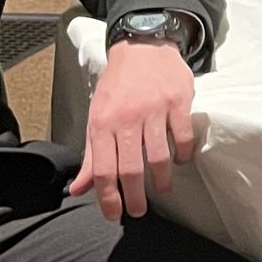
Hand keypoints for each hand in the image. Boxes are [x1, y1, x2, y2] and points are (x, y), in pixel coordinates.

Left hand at [70, 38, 197, 219]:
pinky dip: (183, 154)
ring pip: (159, 156)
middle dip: (135, 197)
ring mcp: (154, 109)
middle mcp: (127, 118)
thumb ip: (91, 157)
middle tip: (139, 211)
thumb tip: (79, 189)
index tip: (114, 214)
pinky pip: (183, 136)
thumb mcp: (97, 118)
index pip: (103, 170)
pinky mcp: (178, 101)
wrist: (142, 46)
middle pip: (130, 168)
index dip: (108, 197)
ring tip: (162, 189)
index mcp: (102, 124)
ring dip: (161, 180)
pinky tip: (180, 161)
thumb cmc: (118, 87)